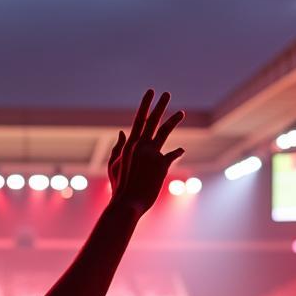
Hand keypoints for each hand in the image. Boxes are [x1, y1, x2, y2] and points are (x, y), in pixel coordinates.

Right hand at [107, 89, 184, 213]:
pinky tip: (181, 150)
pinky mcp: (161, 164)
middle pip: (152, 120)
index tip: (151, 92)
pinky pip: (172, 154)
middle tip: (165, 93)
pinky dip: (176, 152)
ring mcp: (151, 153)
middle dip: (159, 105)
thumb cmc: (120, 186)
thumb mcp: (114, 165)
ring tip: (181, 112)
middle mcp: (140, 145)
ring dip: (173, 120)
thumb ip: (118, 147)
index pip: (139, 119)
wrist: (127, 202)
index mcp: (130, 144)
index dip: (146, 105)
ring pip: (164, 131)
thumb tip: (122, 131)